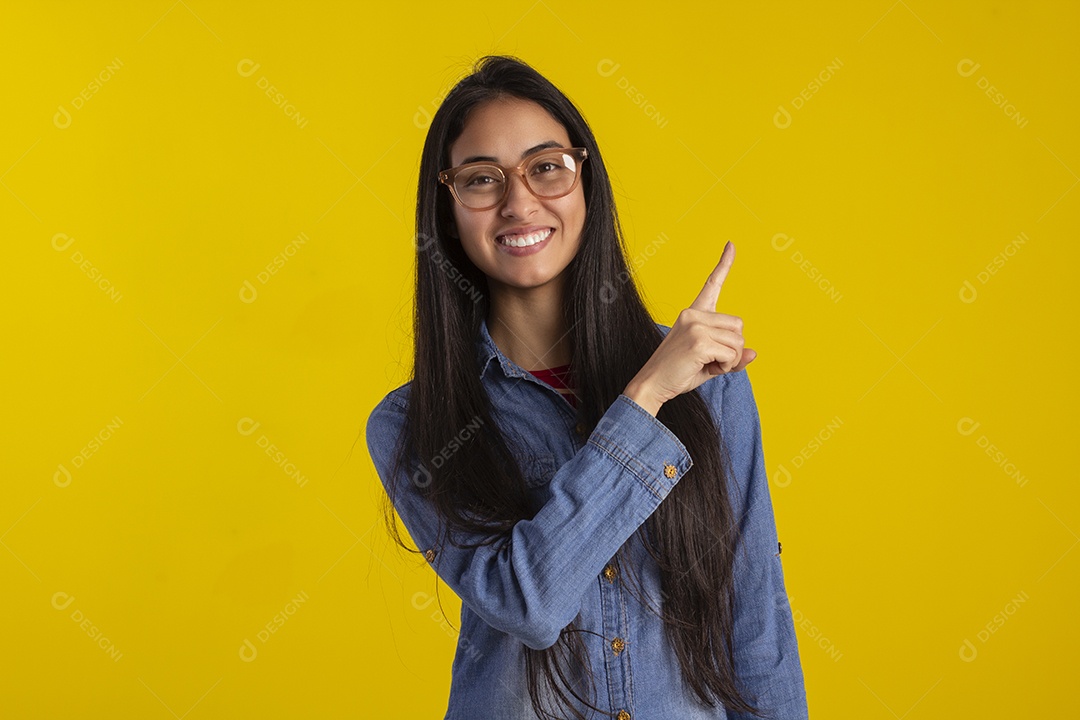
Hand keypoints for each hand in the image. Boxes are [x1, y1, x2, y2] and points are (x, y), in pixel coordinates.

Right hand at [624, 241, 755, 412]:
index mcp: (693, 313)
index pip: (712, 284)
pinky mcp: (698, 341)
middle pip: (738, 325)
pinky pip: (730, 353)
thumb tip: (754, 353)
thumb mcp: (709, 362)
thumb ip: (731, 356)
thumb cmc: (678, 373)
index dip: (724, 264)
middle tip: (714, 360)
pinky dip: (725, 366)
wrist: (652, 385)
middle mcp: (693, 314)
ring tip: (708, 365)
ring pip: (738, 341)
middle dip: (734, 347)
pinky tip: (707, 368)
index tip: (731, 244)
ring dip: (730, 359)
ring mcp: (695, 326)